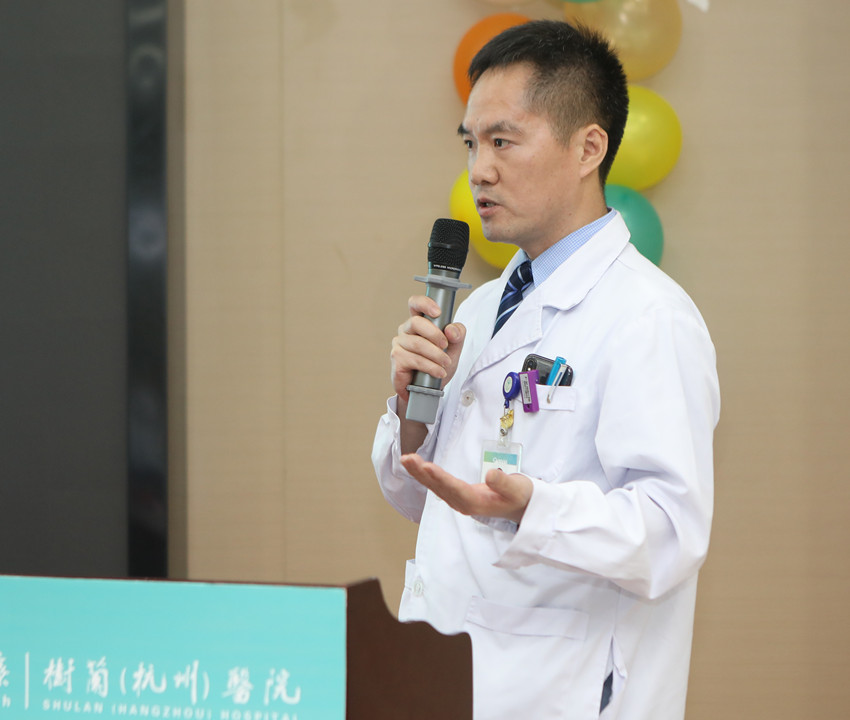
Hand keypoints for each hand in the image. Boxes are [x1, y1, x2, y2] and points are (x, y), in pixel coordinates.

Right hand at [390, 295, 465, 402]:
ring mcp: (399, 345)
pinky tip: (438, 372)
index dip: (424, 303)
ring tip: (445, 364)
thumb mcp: (455, 348)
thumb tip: (451, 329)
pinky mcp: (397, 360)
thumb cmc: (439, 364)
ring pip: (418, 344)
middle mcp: (406, 330)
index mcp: (419, 322)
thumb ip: (458, 335)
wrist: (430, 389)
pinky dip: (430, 367)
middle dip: (435, 334)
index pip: (415, 303)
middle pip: (416, 322)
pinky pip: (415, 359)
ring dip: (436, 355)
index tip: (438, 312)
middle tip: (446, 345)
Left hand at [400, 453, 532, 523]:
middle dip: (422, 473)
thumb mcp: (517, 488)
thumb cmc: (519, 496)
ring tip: (406, 459)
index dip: (441, 478)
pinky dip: (426, 475)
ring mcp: (459, 500)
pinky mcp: (457, 495)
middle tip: (408, 459)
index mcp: (476, 503)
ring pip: (436, 487)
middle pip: (439, 488)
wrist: (522, 506)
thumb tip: (491, 474)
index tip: (427, 467)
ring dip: (420, 473)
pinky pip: (438, 485)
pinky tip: (416, 466)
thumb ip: (504, 483)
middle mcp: (464, 503)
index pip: (455, 489)